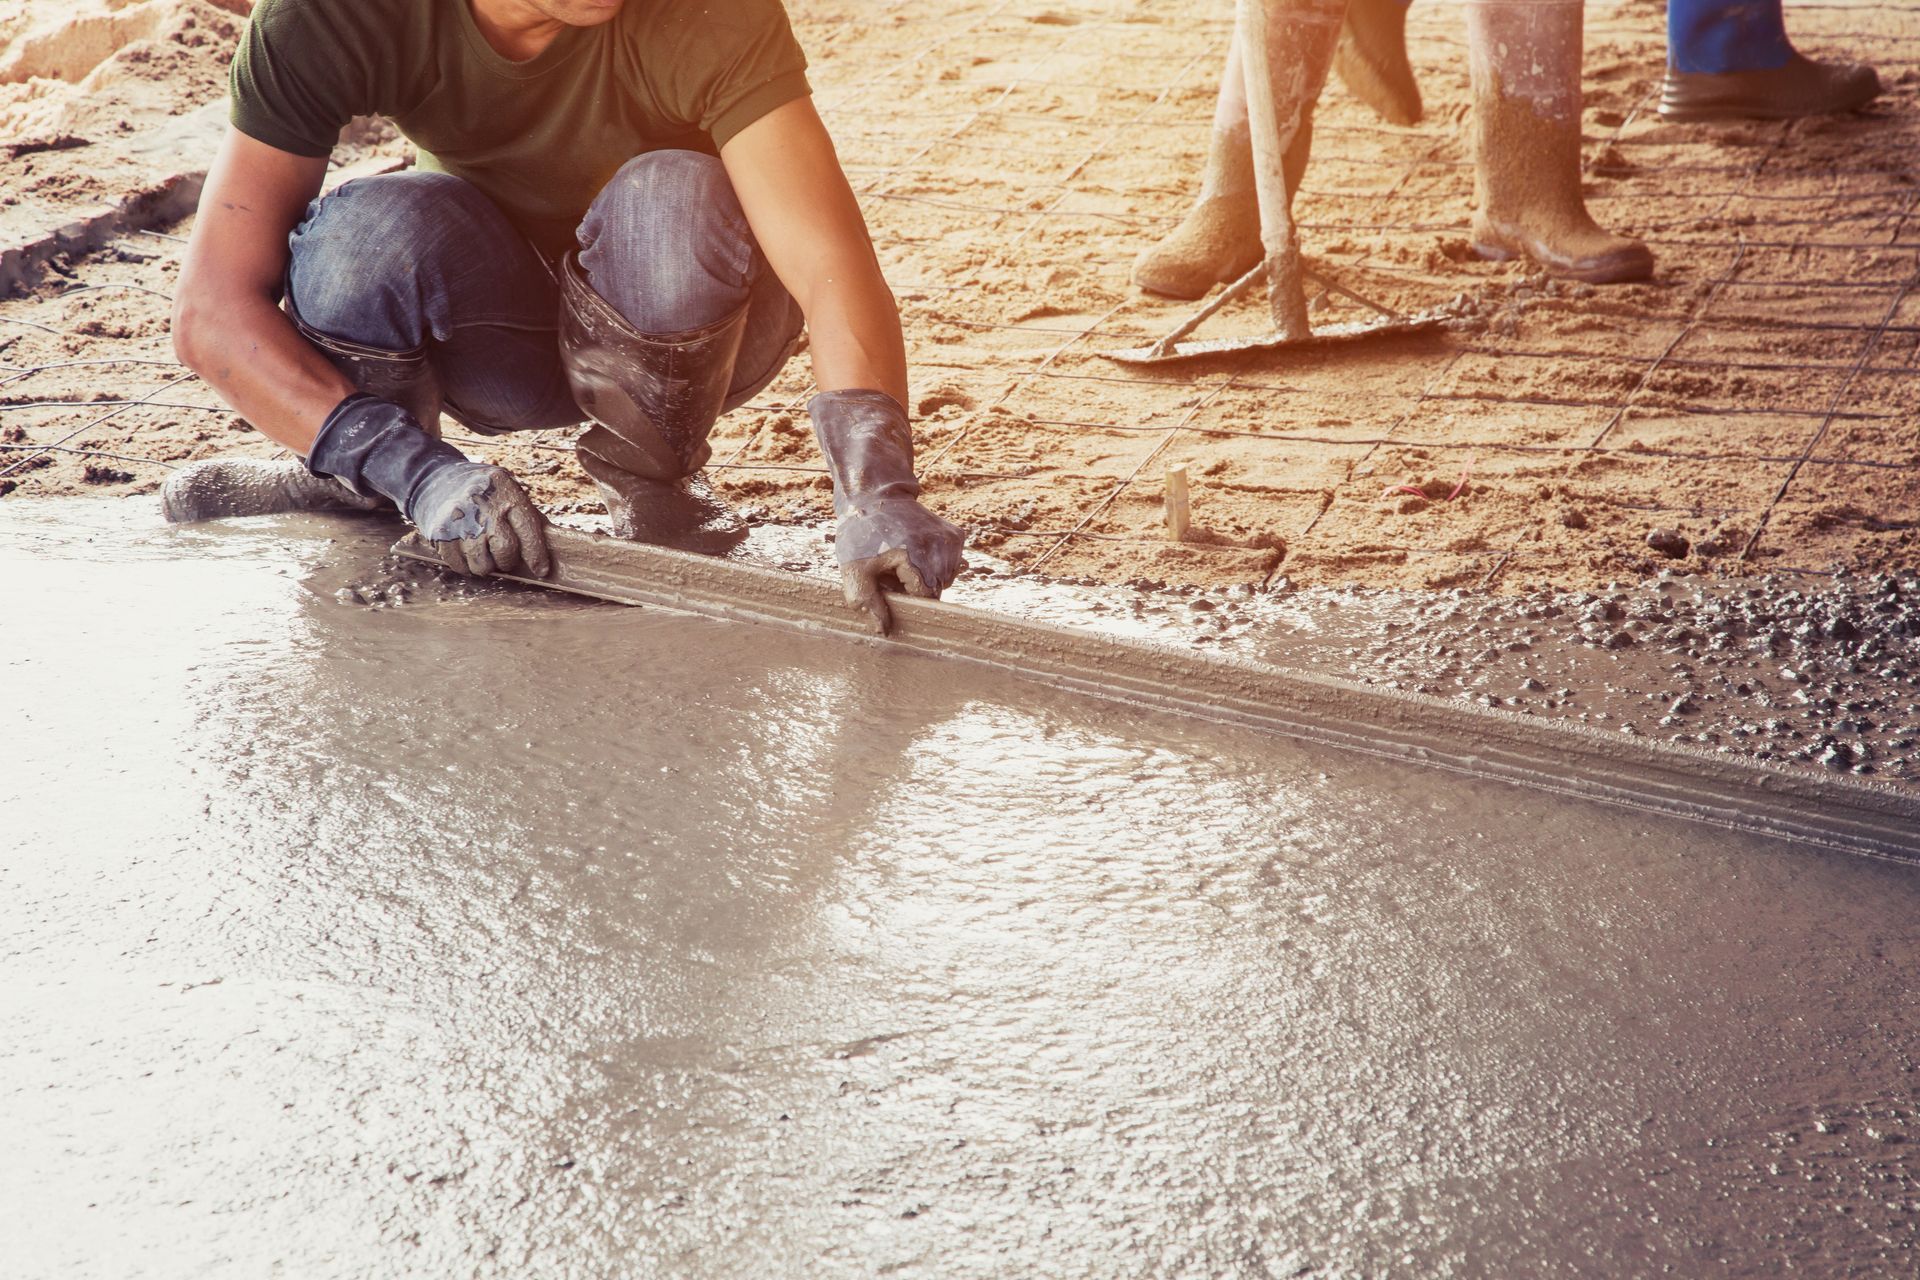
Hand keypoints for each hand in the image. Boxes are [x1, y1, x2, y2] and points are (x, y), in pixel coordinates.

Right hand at [408, 462, 553, 578]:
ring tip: (484, 552)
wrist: (436, 477)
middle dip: (508, 561)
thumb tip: (554, 549)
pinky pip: (459, 566)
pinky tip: (467, 551)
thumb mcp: (509, 491)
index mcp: (506, 493)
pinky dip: (466, 566)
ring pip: (481, 565)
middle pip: (505, 551)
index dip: (537, 555)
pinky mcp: (440, 532)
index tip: (541, 570)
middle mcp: (483, 505)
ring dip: (486, 566)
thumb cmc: (484, 491)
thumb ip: (527, 516)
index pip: (528, 530)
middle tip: (504, 558)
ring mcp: (459, 519)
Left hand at [834, 494, 964, 633]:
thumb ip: (866, 602)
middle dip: (916, 589)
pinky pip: (951, 566)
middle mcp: (938, 545)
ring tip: (904, 561)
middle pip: (936, 590)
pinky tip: (917, 552)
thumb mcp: (853, 570)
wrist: (874, 497)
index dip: (908, 599)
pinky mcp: (956, 535)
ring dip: (926, 578)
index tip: (892, 590)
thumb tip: (885, 630)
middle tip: (893, 573)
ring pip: (945, 580)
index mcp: (913, 553)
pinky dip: (935, 566)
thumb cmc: (861, 536)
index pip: (926, 597)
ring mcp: (950, 539)